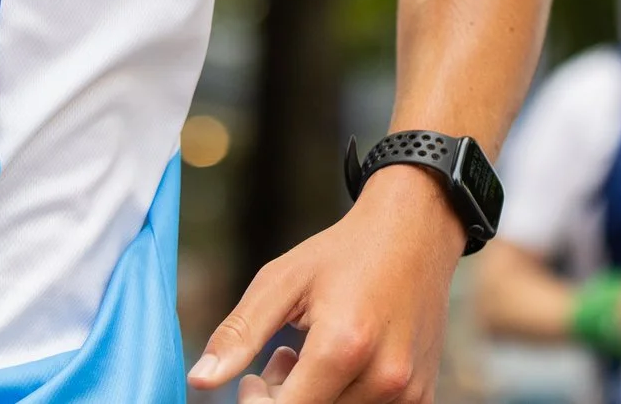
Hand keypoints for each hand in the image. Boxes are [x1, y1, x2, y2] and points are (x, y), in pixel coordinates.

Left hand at [192, 169, 463, 403]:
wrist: (416, 233)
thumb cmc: (344, 253)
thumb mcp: (283, 280)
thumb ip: (240, 334)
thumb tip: (199, 381)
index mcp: (343, 346)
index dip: (255, 403)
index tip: (252, 377)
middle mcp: (382, 377)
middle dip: (282, 401)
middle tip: (278, 360)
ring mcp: (407, 392)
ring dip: (314, 401)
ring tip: (311, 358)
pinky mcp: (422, 396)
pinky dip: (345, 401)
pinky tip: (341, 365)